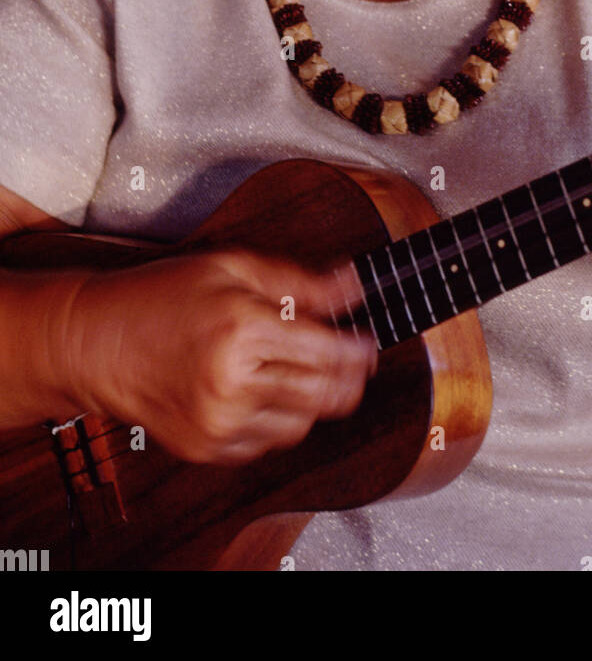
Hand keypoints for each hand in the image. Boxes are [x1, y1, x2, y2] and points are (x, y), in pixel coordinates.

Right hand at [65, 249, 376, 463]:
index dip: (359, 349)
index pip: (328, 353)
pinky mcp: (207, 449)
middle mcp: (232, 385)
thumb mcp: (231, 268)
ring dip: (312, 399)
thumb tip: (352, 284)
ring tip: (297, 369)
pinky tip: (264, 390)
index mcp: (242, 331)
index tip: (369, 343)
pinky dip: (278, 419)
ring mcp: (218, 423)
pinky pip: (268, 442)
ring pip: (301, 424)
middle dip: (348, 378)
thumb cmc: (159, 297)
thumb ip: (298, 281)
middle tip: (352, 360)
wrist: (96, 343)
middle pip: (323, 395)